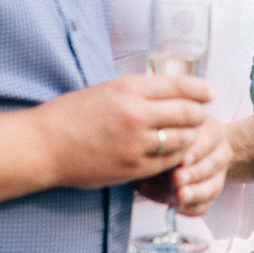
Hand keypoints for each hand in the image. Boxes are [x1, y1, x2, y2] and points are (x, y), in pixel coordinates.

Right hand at [36, 74, 212, 189]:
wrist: (43, 145)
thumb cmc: (73, 114)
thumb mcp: (109, 89)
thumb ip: (141, 90)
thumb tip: (174, 90)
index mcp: (130, 88)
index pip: (181, 85)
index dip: (202, 89)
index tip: (210, 93)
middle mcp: (137, 114)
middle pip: (189, 113)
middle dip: (199, 115)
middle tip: (200, 116)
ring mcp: (135, 143)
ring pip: (183, 139)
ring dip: (190, 137)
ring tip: (187, 136)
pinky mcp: (132, 167)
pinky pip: (168, 162)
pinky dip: (175, 157)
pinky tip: (172, 154)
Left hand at [137, 115, 231, 216]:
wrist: (201, 146)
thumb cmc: (180, 134)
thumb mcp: (179, 127)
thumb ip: (170, 134)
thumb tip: (157, 153)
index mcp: (213, 132)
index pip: (209, 140)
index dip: (197, 151)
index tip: (183, 159)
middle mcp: (220, 153)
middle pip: (212, 165)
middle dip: (194, 173)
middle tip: (177, 179)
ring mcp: (218, 176)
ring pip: (212, 187)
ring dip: (195, 193)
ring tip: (179, 196)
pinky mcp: (209, 194)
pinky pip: (205, 205)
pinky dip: (192, 208)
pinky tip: (178, 207)